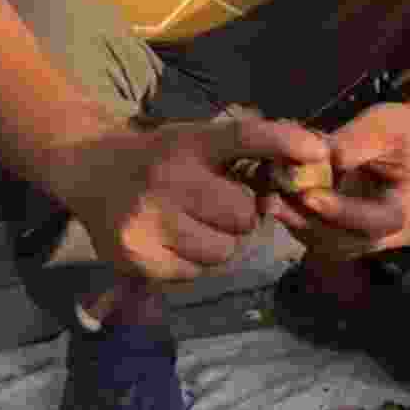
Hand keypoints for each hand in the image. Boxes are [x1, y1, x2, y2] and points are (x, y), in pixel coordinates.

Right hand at [55, 118, 330, 282]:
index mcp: (190, 142)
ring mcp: (148, 223)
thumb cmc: (163, 155)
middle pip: (242, 214)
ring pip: (223, 251)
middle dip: (240, 213)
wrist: (90, 172)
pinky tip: (174, 239)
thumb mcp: (200, 137)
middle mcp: (168, 180)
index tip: (319, 151)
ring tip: (196, 223)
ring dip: (221, 241)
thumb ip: (250, 147)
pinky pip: (196, 272)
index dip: (284, 142)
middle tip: (219, 203)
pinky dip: (194, 260)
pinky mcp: (137, 259)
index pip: (244, 137)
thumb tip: (313, 155)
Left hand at [263, 102, 409, 259]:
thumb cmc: (408, 131)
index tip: (307, 194)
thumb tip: (321, 157)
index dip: (341, 211)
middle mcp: (395, 234)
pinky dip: (300, 222)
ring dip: (298, 224)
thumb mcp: (386, 125)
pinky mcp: (354, 237)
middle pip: (348, 241)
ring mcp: (373, 240)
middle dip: (308, 221)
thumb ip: (356, 141)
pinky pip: (323, 238)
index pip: (376, 221)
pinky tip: (278, 200)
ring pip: (330, 245)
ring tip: (269, 197)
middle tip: (273, 197)